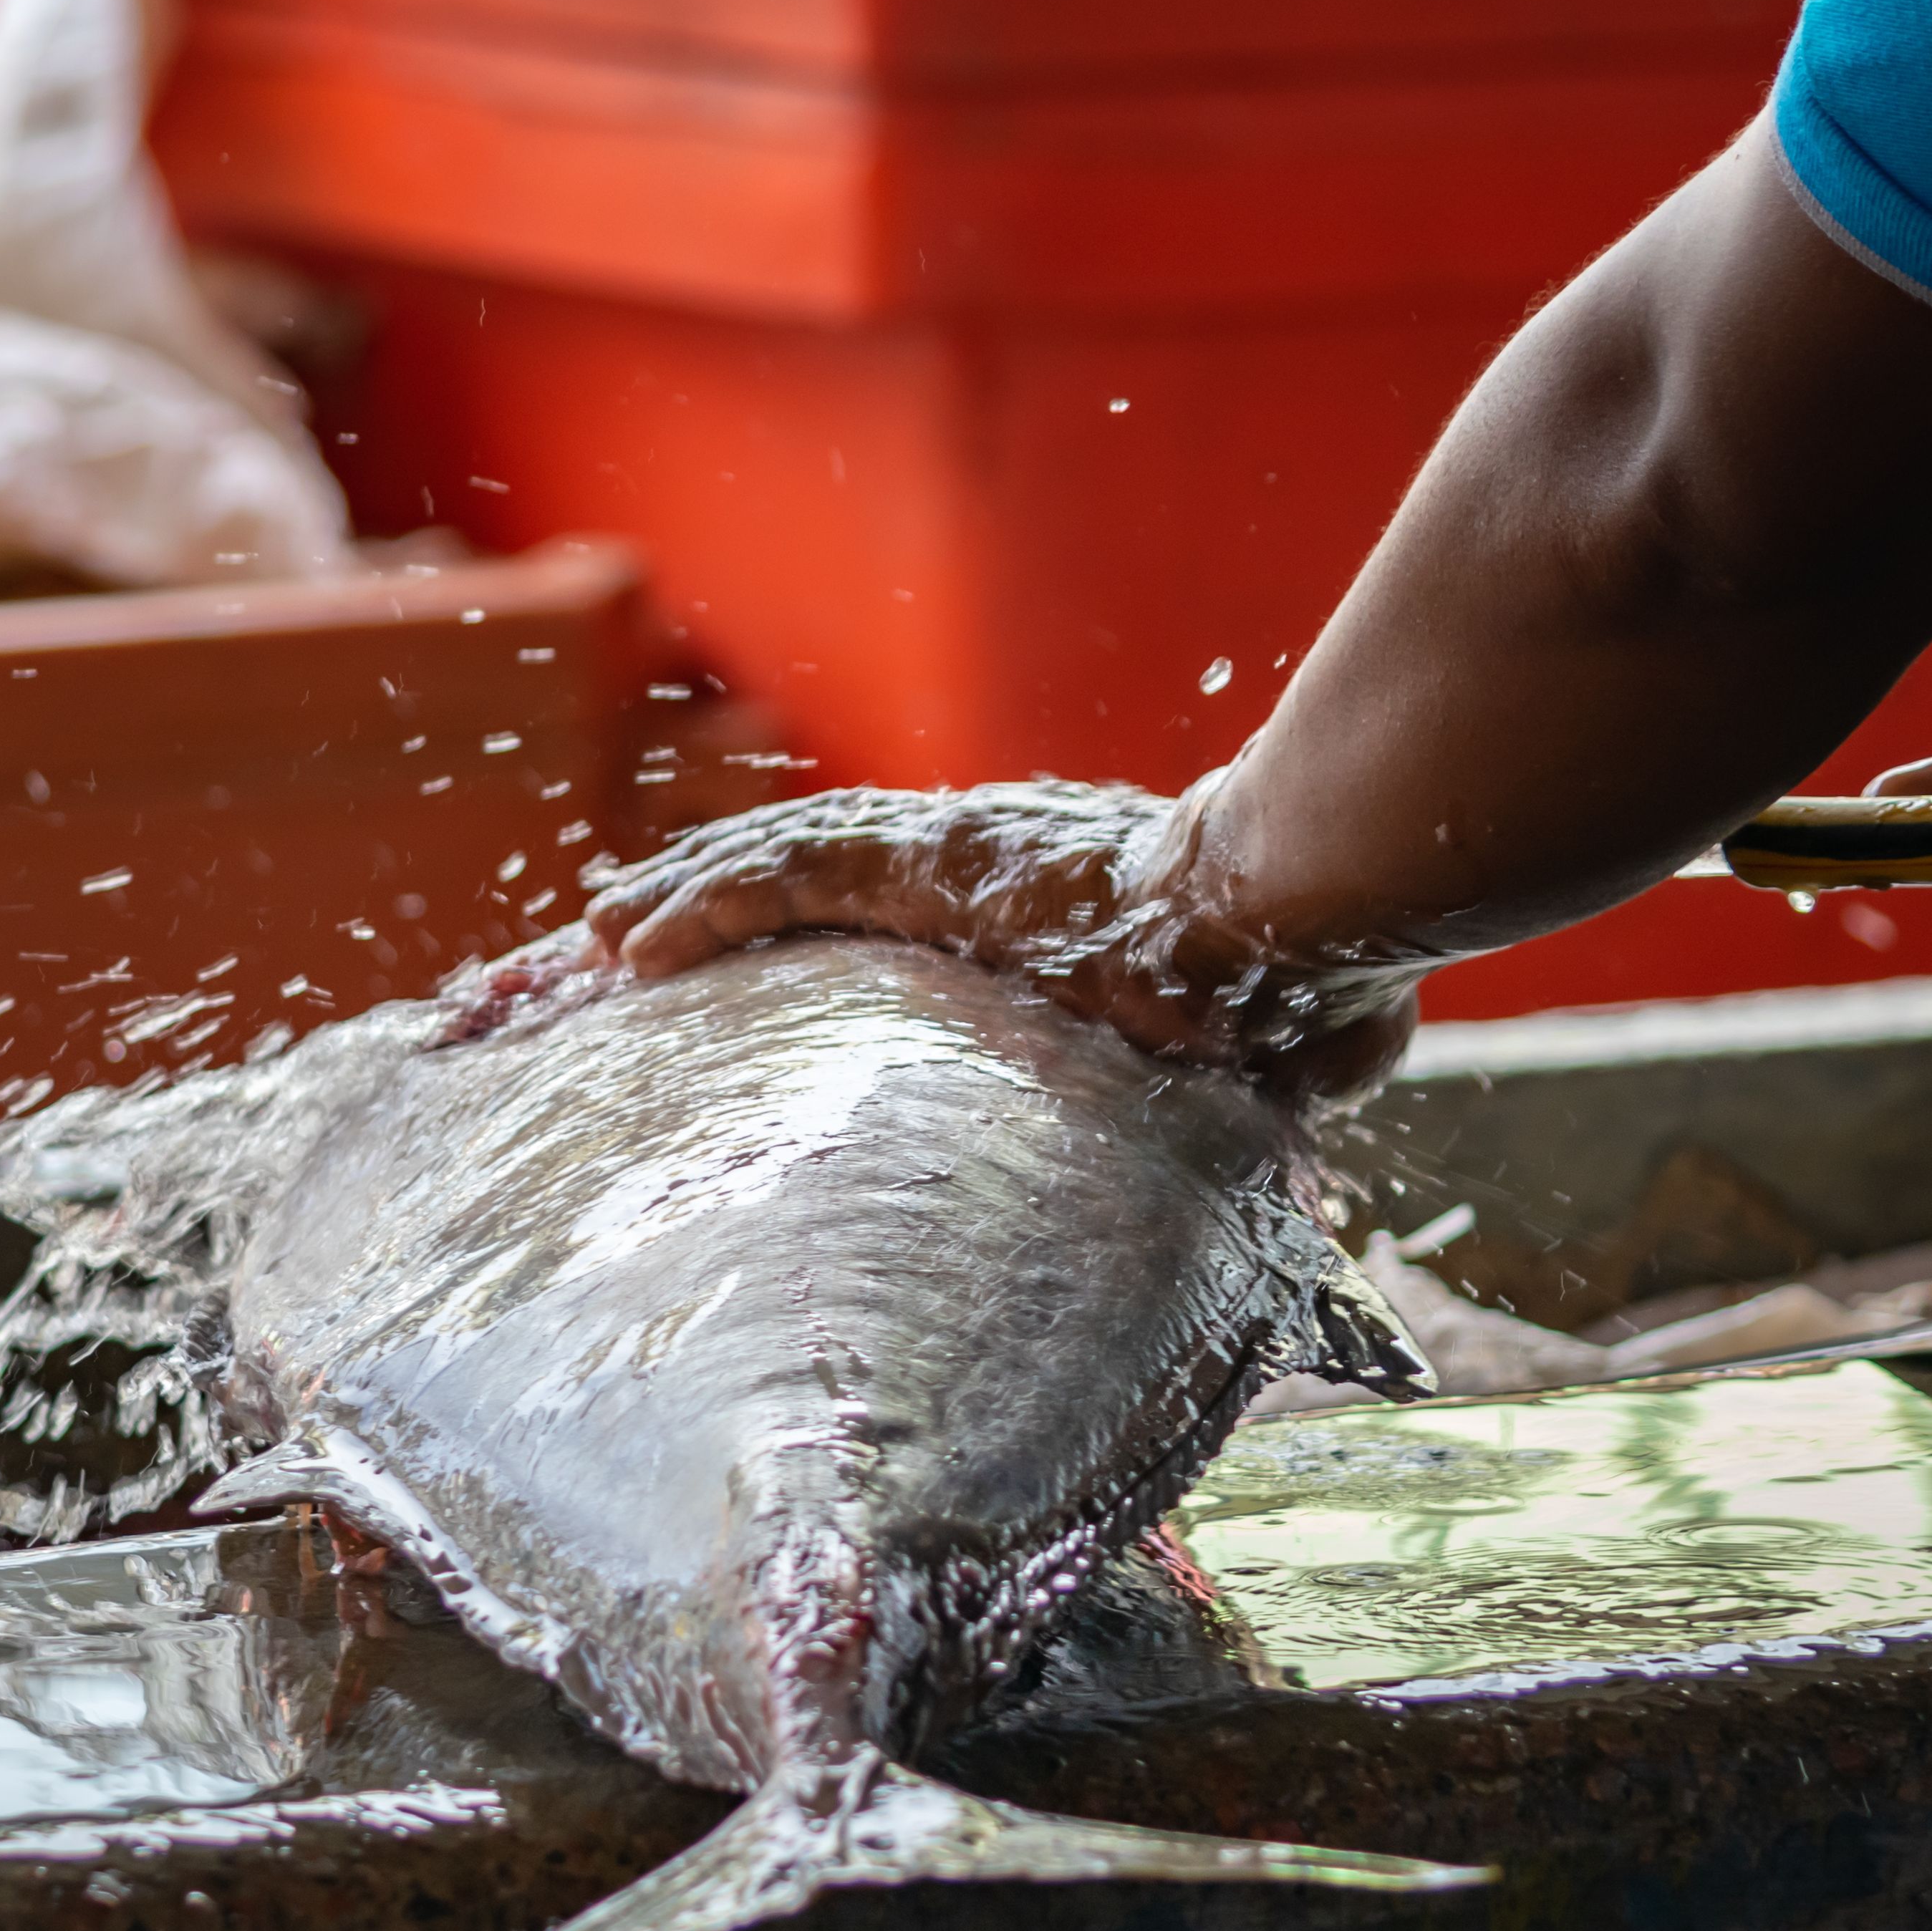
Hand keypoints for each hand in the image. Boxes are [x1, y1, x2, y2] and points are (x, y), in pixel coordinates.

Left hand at [582, 779, 1424, 1099]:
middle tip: (616, 924)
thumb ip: (1258, 1050)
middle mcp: (976, 859)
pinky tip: (630, 941)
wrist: (1297, 918)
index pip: (888, 889)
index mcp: (1030, 896)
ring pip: (777, 862)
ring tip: (594, 930)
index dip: (802, 906)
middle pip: (807, 862)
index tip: (736, 941)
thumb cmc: (1293, 978)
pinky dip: (702, 907)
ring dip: (679, 896)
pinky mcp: (927, 866)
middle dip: (707, 890)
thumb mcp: (1255, 1034)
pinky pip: (786, 881)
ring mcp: (949, 855)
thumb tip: (1337, 1075)